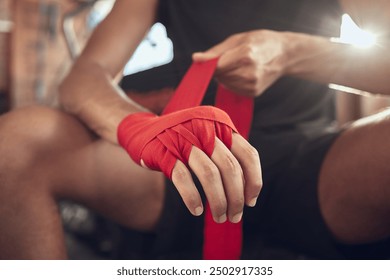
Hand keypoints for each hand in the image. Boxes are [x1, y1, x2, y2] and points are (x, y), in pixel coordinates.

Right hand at [118, 106, 261, 222]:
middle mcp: (204, 128)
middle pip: (230, 167)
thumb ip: (226, 156)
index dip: (253, 180)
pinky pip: (183, 178)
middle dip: (236, 197)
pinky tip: (197, 210)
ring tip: (220, 217)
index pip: (247, 154)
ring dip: (219, 201)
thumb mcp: (208, 139)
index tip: (251, 202)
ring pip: (210, 174)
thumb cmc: (182, 140)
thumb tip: (247, 191)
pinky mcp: (164, 152)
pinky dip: (192, 197)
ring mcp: (183, 139)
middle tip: (235, 216)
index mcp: (220, 124)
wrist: (144, 130)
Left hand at [193, 30, 288, 96]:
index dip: (209, 65)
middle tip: (229, 59)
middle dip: (218, 69)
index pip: (217, 67)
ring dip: (225, 76)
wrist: (285, 54)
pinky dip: (232, 82)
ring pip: (224, 84)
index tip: (204, 62)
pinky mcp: (253, 93)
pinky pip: (233, 89)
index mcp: (245, 55)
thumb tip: (196, 59)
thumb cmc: (260, 42)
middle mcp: (249, 72)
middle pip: (220, 76)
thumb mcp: (238, 39)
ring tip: (237, 65)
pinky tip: (242, 73)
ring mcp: (252, 85)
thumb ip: (215, 52)